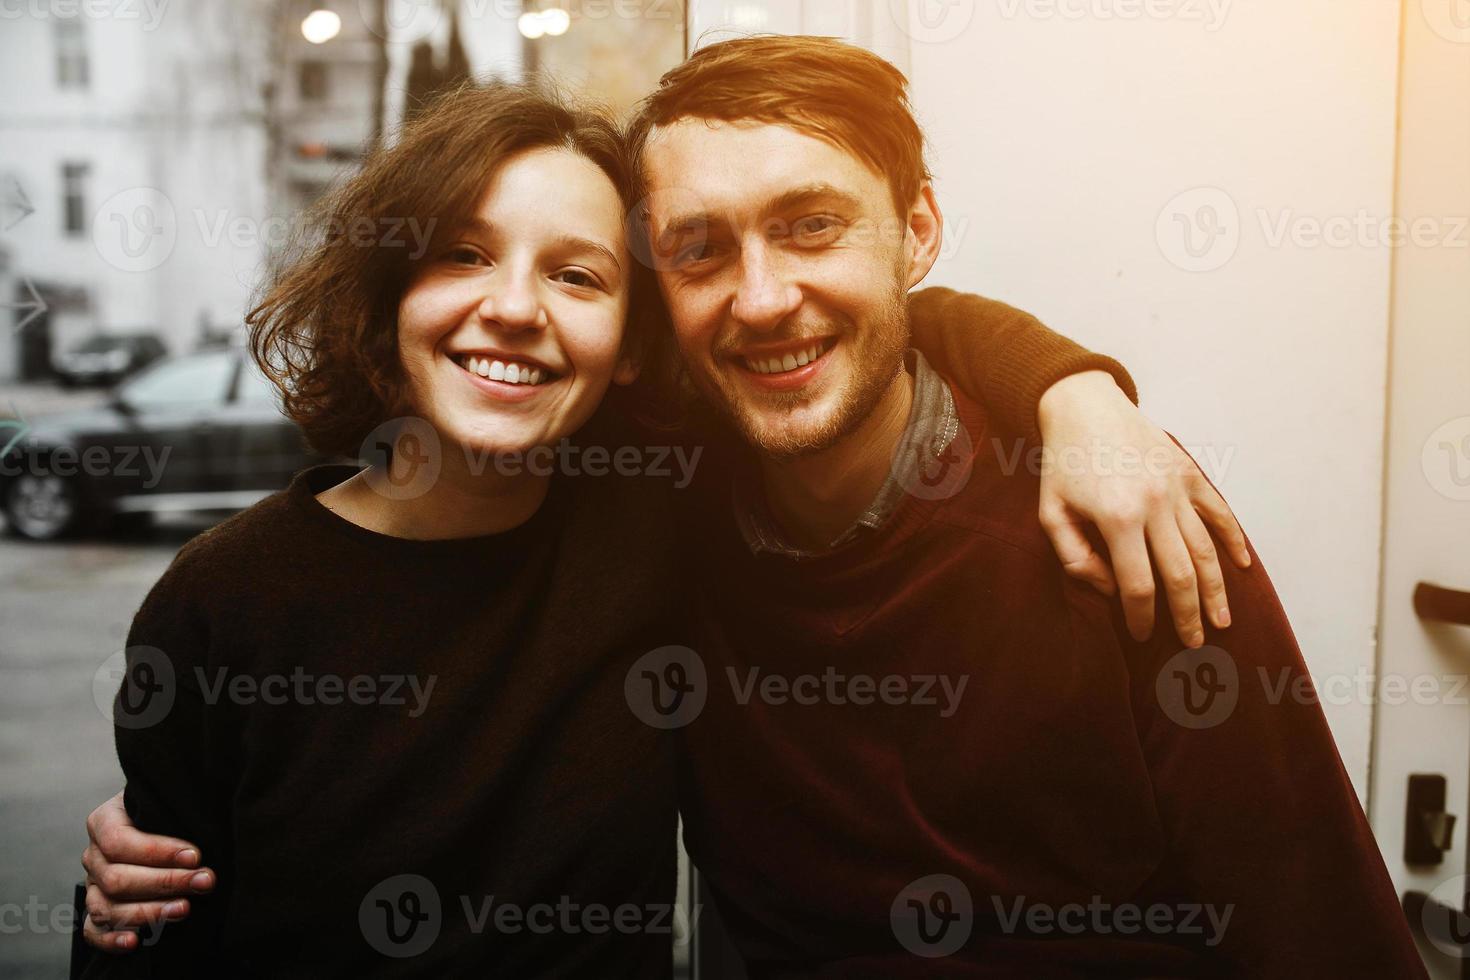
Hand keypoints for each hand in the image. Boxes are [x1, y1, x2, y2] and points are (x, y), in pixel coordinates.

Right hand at [80, 791, 214, 951]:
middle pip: (116, 878)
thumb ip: (177, 806)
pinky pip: (94, 931)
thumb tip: (206, 817)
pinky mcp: (99, 911)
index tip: (195, 856)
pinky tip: (135, 942)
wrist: (164, 823)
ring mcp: (93, 885)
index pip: (119, 841)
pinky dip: (111, 939)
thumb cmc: (170, 811)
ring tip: (185, 908)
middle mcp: (94, 855)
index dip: (156, 851)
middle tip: (204, 881)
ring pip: (106, 907)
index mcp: (104, 821)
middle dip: (165, 882)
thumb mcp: (170, 801)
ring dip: (148, 912)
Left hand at [1036, 371, 1250, 646]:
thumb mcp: (1051, 513)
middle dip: (1188, 615)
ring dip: (1216, 590)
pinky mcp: (1189, 473)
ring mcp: (1177, 488)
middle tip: (1191, 643)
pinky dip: (1234, 541)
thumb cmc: (1063, 465)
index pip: (1138, 584)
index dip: (1141, 616)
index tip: (1139, 634)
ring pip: (1206, 550)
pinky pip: (1219, 513)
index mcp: (1118, 518)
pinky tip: (1243, 567)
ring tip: (1221, 621)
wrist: (1084, 407)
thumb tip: (1111, 589)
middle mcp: (1155, 505)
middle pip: (1181, 575)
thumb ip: (1075, 556)